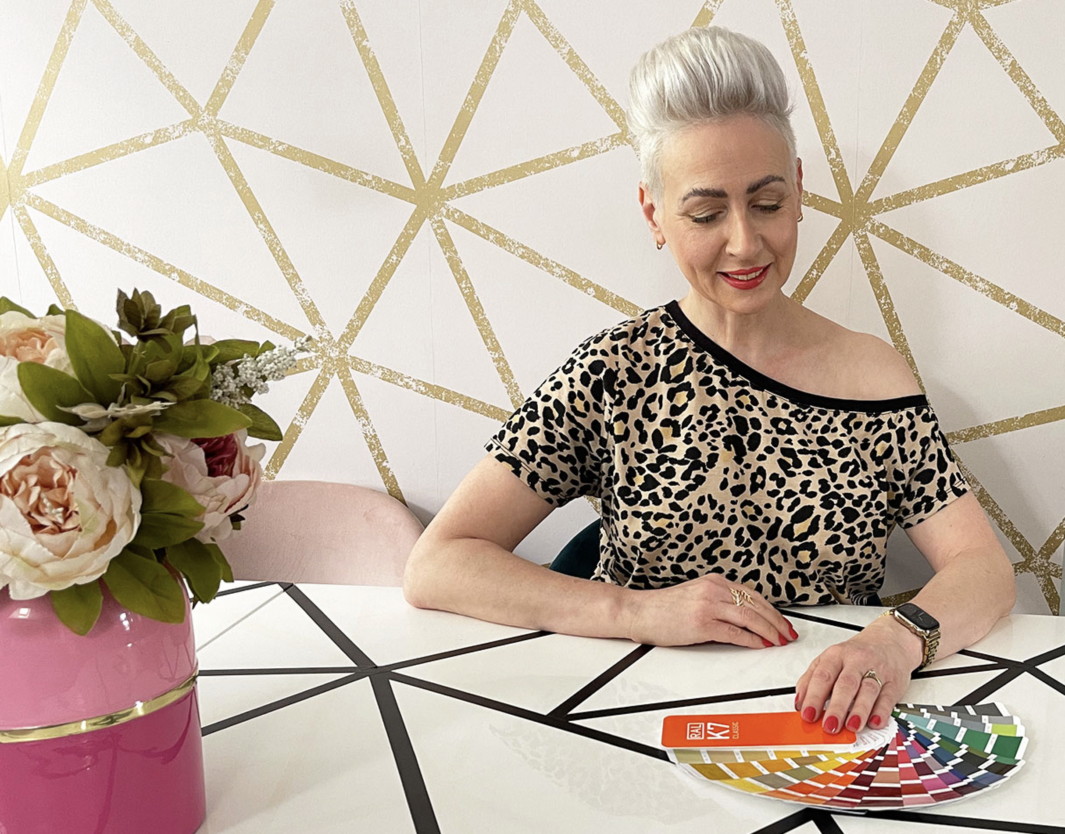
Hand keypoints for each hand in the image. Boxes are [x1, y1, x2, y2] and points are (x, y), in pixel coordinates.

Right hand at [624, 574, 796, 647]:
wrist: (638, 611)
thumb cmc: (662, 608)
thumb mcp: (695, 595)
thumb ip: (718, 601)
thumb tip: (743, 616)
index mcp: (714, 581)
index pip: (752, 594)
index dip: (771, 609)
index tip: (782, 621)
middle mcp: (713, 589)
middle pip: (755, 605)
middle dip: (776, 621)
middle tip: (788, 633)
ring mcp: (707, 606)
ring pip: (749, 617)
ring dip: (769, 631)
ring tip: (779, 641)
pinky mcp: (701, 623)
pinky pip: (734, 632)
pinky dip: (751, 639)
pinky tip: (760, 645)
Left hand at [794, 615, 922, 732]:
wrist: (888, 639)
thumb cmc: (855, 654)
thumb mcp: (829, 659)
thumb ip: (811, 679)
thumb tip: (799, 702)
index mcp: (836, 655)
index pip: (823, 676)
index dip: (814, 696)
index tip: (807, 715)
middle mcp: (856, 661)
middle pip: (845, 684)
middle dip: (836, 707)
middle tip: (829, 725)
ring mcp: (877, 671)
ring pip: (868, 690)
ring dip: (859, 710)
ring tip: (851, 726)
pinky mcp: (894, 683)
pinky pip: (888, 698)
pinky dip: (881, 712)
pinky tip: (874, 722)